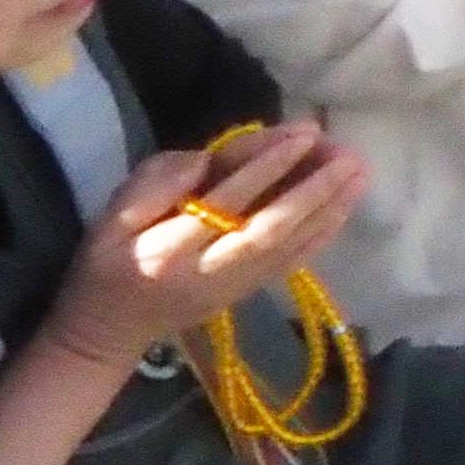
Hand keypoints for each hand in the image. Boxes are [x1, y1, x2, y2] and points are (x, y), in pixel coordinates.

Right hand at [42, 122, 370, 367]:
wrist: (105, 331)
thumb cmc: (105, 263)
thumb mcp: (109, 216)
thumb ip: (156, 183)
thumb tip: (208, 160)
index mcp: (164, 247)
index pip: (224, 202)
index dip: (265, 167)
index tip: (302, 133)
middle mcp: (204, 271)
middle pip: (266, 229)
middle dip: (311, 190)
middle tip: (347, 154)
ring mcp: (229, 288)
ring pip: (285, 249)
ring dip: (327, 210)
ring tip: (359, 174)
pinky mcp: (244, 296)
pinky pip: (288, 266)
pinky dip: (320, 237)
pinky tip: (344, 209)